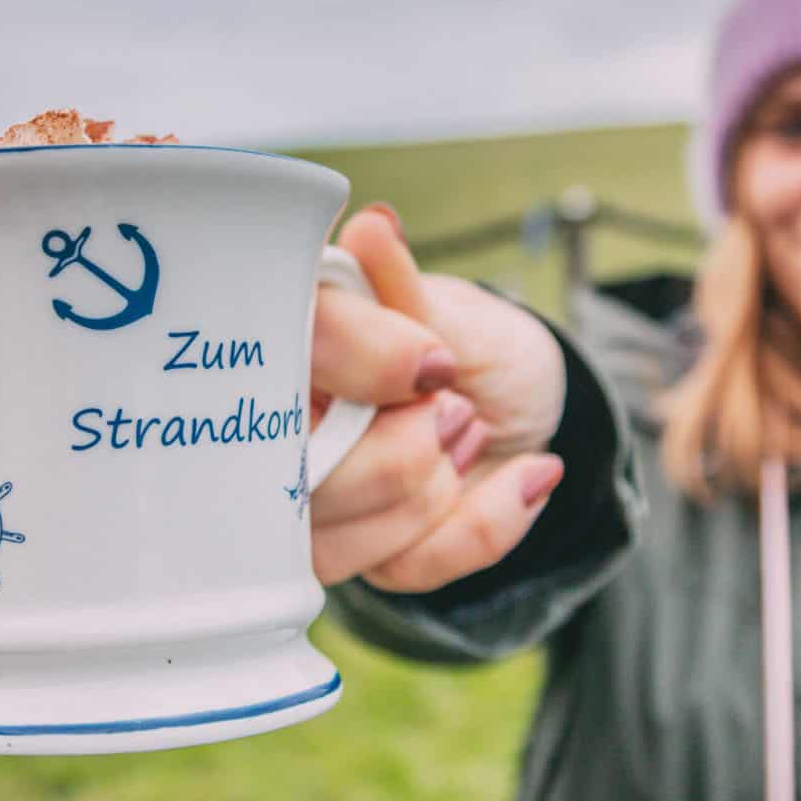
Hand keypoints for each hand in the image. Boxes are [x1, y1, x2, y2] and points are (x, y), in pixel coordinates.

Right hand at [310, 204, 565, 591]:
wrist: (526, 405)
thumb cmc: (472, 343)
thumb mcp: (453, 309)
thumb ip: (402, 290)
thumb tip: (371, 229)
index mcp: (281, 349)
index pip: (274, 360)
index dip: (357, 367)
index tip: (435, 365)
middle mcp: (274, 429)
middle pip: (291, 480)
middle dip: (399, 455)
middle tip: (455, 408)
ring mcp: (305, 501)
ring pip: (329, 543)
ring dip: (432, 493)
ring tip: (473, 432)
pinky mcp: (358, 553)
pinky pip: (402, 571)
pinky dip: (482, 525)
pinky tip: (525, 477)